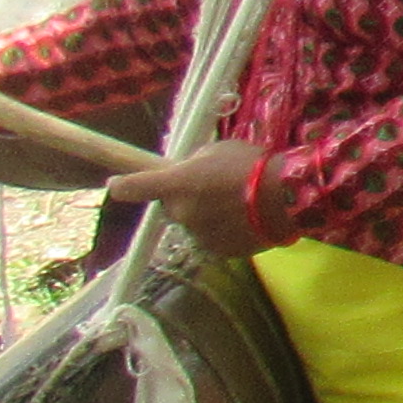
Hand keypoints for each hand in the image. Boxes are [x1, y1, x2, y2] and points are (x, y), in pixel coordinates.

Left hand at [102, 134, 272, 255]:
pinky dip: (224, 230)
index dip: (123, 186)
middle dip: (186, 198)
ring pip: (194, 223)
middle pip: (172, 206)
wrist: (286, 198)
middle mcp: (179, 213)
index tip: (116, 185)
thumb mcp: (219, 151)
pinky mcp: (218, 251)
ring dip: (207, 215)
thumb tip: (189, 174)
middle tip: (213, 188)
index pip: (133, 187)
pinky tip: (245, 220)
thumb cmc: (251, 165)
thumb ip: (196, 164)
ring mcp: (197, 235)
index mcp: (175, 185)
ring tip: (237, 204)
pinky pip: (214, 237)